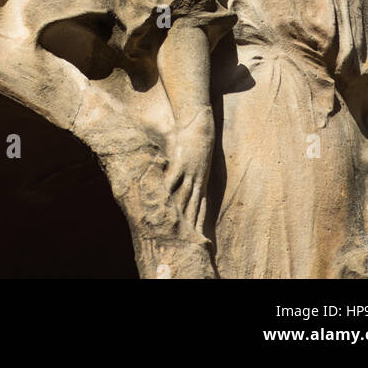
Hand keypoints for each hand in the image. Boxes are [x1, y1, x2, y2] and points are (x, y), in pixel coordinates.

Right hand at [165, 106, 213, 234]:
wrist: (201, 126)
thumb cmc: (197, 143)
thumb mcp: (197, 163)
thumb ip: (189, 175)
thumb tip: (180, 187)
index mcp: (202, 182)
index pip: (202, 208)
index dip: (200, 224)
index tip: (200, 240)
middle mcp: (197, 180)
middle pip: (194, 207)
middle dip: (192, 224)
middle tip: (190, 241)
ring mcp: (190, 172)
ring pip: (184, 196)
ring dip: (180, 212)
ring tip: (176, 227)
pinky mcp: (181, 162)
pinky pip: (174, 179)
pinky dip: (170, 189)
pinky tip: (165, 199)